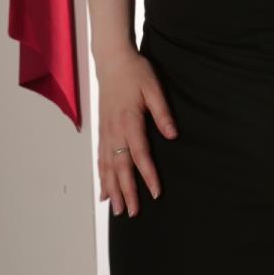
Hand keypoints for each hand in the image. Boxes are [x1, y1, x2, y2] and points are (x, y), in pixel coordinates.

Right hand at [96, 48, 176, 215]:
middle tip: (132, 214)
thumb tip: (173, 135)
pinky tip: (104, 193)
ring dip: (112, 190)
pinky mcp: (102, 131)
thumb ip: (162, 113)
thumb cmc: (135, 72)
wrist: (112, 60)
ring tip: (117, 210)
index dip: (148, 176)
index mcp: (130, 121)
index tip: (156, 193)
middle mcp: (114, 131)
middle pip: (120, 167)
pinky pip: (100, 160)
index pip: (140, 155)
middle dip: (126, 192)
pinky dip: (102, 178)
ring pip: (107, 167)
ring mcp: (106, 132)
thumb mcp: (154, 88)